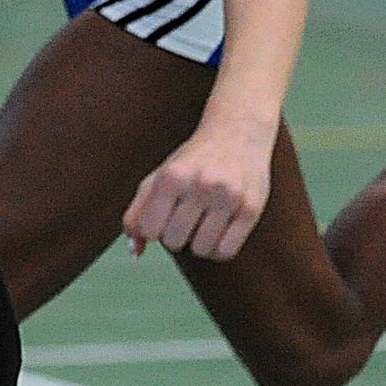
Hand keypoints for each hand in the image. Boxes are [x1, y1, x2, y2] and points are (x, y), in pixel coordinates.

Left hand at [122, 126, 271, 261]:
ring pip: (201, 250)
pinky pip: (225, 252)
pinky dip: (218, 248)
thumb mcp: (159, 177)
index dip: (153, 228)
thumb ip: (137, 213)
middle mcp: (200, 184)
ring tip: (204, 220)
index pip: (149, 230)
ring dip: (198, 242)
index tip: (163, 214)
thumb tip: (135, 252)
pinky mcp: (251, 209)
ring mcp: (228, 196)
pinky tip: (219, 229)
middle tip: (185, 214)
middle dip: (175, 234)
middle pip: (174, 241)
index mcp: (172, 175)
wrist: (238, 133)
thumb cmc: (191, 162)